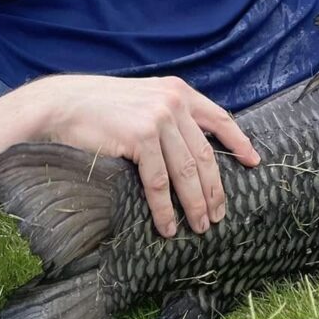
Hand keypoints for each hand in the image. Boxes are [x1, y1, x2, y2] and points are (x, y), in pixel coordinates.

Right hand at [34, 74, 259, 238]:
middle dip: (214, 189)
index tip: (253, 161)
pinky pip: (159, 182)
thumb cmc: (102, 107)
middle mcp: (174, 102)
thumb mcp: (145, 100)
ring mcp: (159, 118)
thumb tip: (190, 149)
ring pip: (186, 171)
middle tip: (219, 215)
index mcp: (179, 91)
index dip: (238, 141)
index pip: (219, 118)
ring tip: (200, 227)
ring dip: (195, 204)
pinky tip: (168, 226)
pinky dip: (165, 208)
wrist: (65, 104)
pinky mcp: (141, 137)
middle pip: (204, 154)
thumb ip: (169, 115)